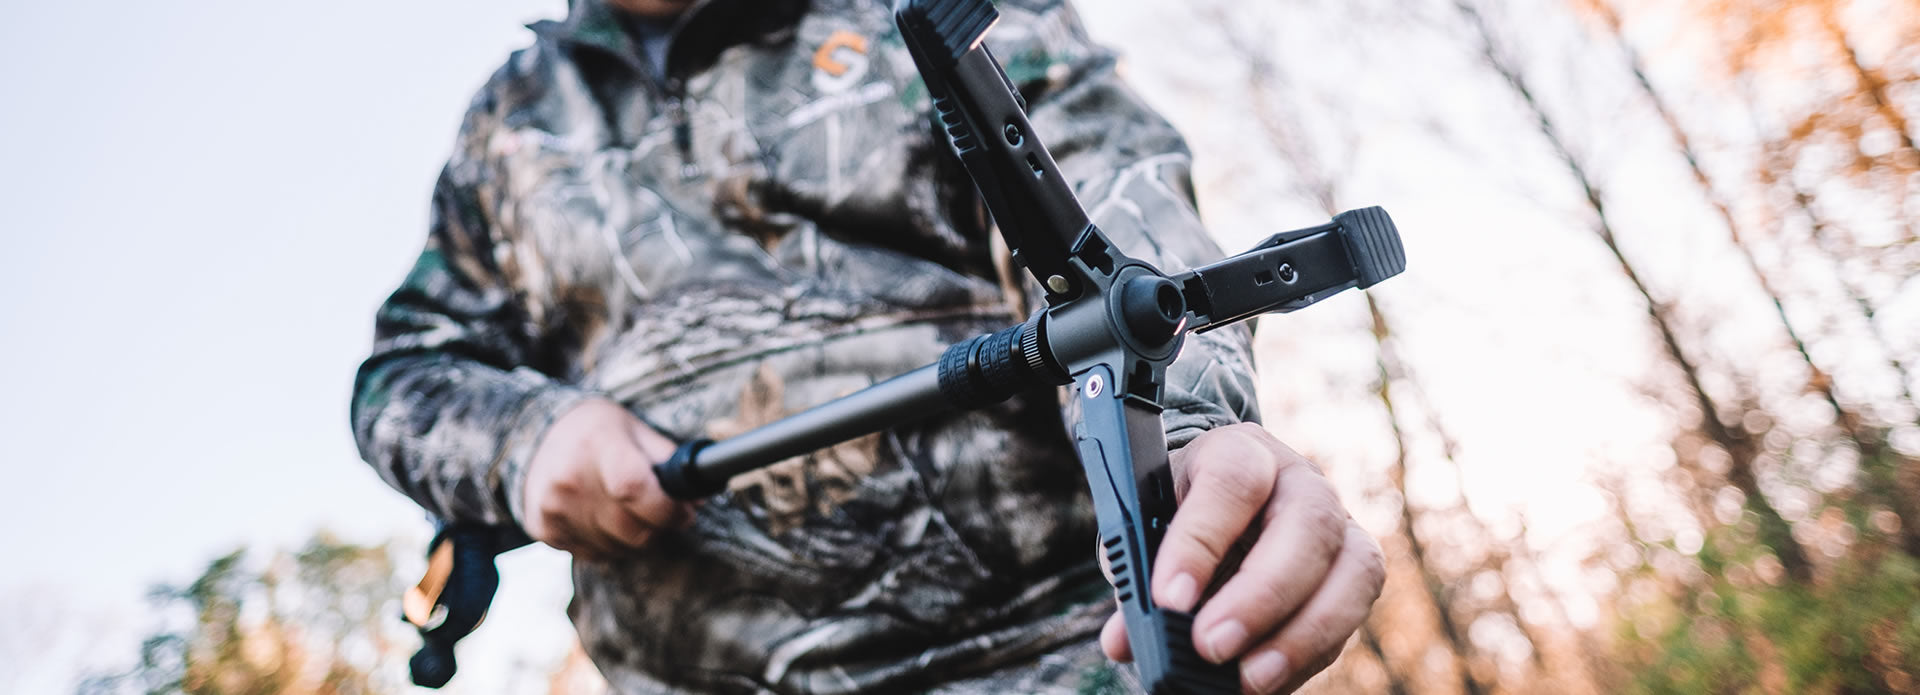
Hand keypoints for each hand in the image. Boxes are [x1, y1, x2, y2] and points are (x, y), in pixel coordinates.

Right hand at [521, 398, 696, 558]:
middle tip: (663, 513)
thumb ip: (668, 461)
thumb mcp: (635, 430)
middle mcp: (570, 479)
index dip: (668, 509)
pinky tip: (605, 519)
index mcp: (598, 444)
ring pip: (617, 549)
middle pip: (632, 530)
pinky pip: (594, 555)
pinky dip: (609, 544)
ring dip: (635, 539)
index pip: (634, 488)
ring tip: (631, 512)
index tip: (684, 512)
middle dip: (659, 527)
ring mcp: (554, 508)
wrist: (538, 437)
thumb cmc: (598, 433)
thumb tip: (697, 497)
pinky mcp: (545, 530)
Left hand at [1098, 423, 1385, 693]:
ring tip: (1248, 678)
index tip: (1169, 598)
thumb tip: (1124, 641)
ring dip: (1302, 635)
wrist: (1221, 503)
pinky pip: (1351, 613)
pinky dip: (1310, 655)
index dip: (1202, 539)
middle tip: (1210, 645)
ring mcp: (1340, 523)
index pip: (1233, 479)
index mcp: (1240, 451)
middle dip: (1261, 595)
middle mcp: (1300, 480)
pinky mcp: (1357, 570)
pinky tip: (1266, 679)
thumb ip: (1135, 576)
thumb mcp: (1145, 527)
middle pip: (1309, 523)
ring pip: (1353, 570)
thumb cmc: (1180, 512)